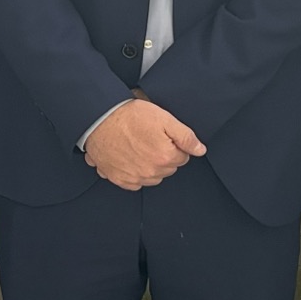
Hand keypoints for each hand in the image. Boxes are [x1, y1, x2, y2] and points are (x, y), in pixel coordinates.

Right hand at [85, 95, 204, 189]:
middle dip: (163, 155)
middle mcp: (150, 172)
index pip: (182, 157)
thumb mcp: (164, 118)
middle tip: (150, 138)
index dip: (174, 145)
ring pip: (153, 177)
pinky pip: (135, 183)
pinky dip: (134, 173)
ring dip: (150, 165)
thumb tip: (200, 150)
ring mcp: (134, 178)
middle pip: (168, 168)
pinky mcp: (119, 179)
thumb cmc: (129, 116)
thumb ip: (186, 136)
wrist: (99, 119)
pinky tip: (129, 157)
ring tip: (138, 146)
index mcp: (164, 157)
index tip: (162, 135)